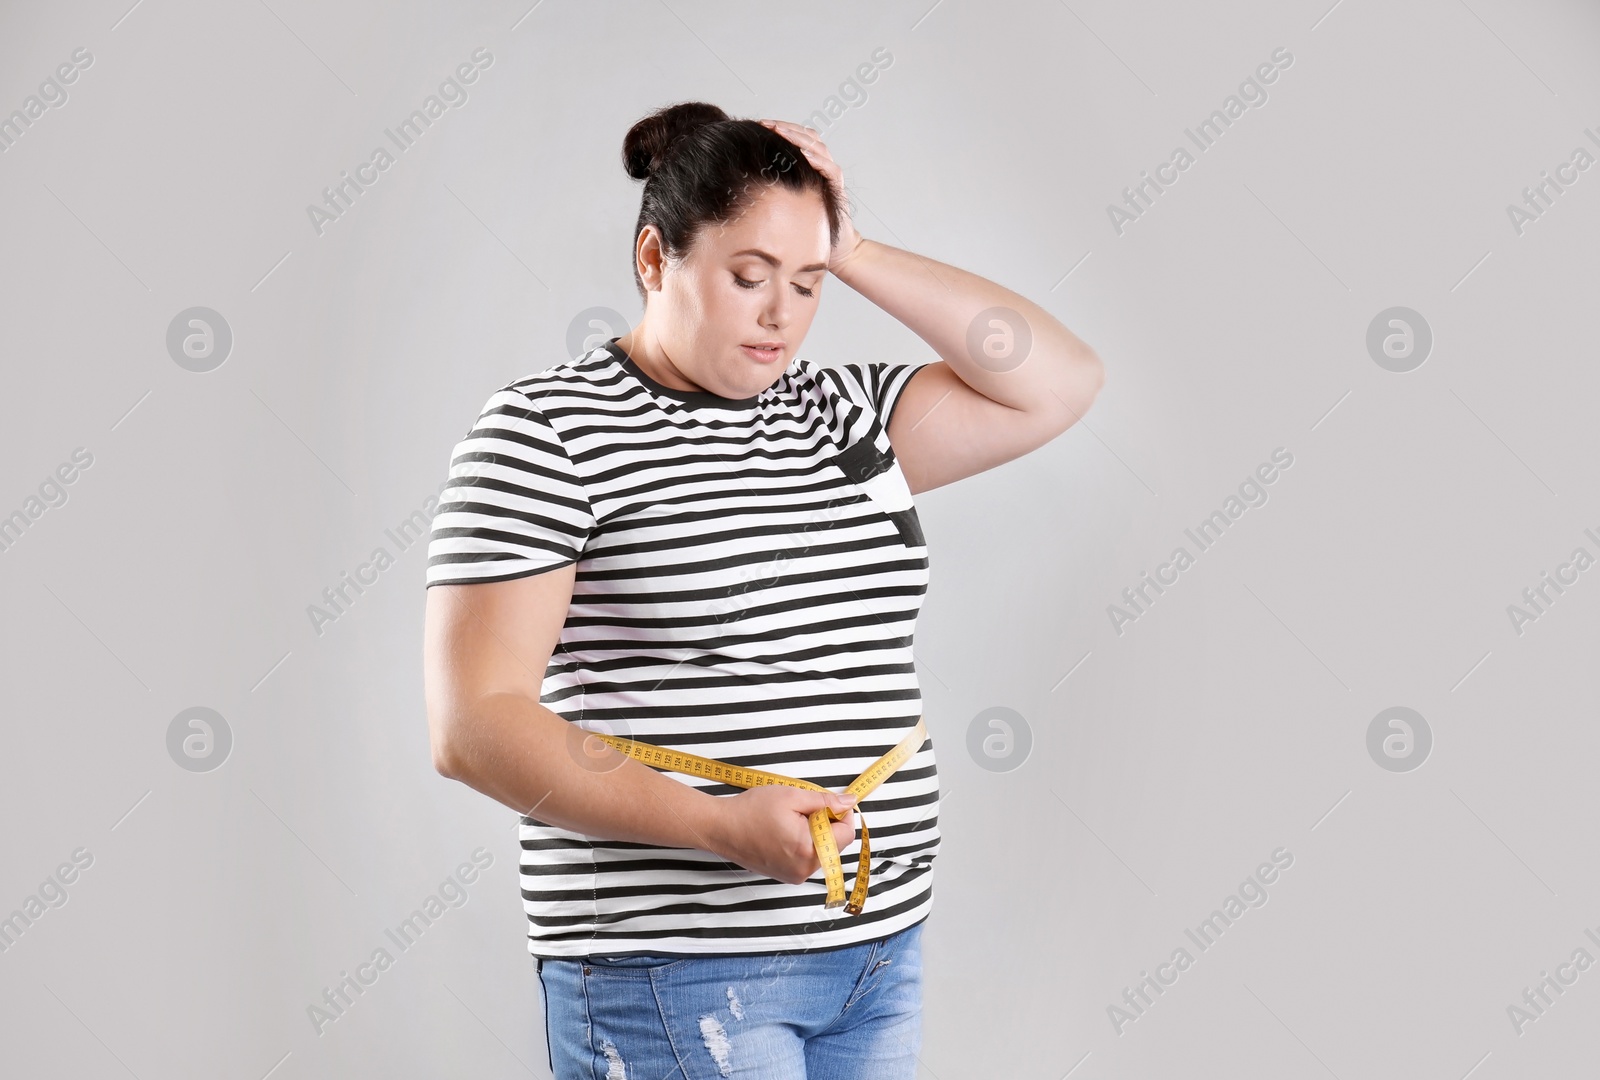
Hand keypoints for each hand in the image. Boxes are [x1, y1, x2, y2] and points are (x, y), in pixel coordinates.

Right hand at [709, 785, 858, 885]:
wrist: (721, 827)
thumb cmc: (751, 811)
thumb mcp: (792, 796)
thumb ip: (824, 801)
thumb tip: (849, 802)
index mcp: (808, 850)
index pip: (846, 835)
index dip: (842, 815)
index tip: (829, 804)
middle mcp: (804, 869)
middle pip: (835, 844)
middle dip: (826, 824)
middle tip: (803, 809)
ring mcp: (795, 875)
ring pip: (822, 851)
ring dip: (815, 833)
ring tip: (790, 820)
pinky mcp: (787, 875)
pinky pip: (807, 858)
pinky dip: (804, 843)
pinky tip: (784, 831)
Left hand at [756, 118, 864, 272]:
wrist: (833, 249)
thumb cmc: (806, 229)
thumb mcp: (783, 203)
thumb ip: (772, 187)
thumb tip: (740, 177)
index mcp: (809, 167)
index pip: (798, 138)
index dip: (781, 129)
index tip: (759, 126)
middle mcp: (821, 168)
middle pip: (808, 137)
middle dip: (786, 128)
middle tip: (765, 124)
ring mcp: (831, 178)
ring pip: (819, 148)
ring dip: (799, 138)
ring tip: (780, 132)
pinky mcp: (837, 191)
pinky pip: (831, 170)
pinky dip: (818, 160)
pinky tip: (804, 154)